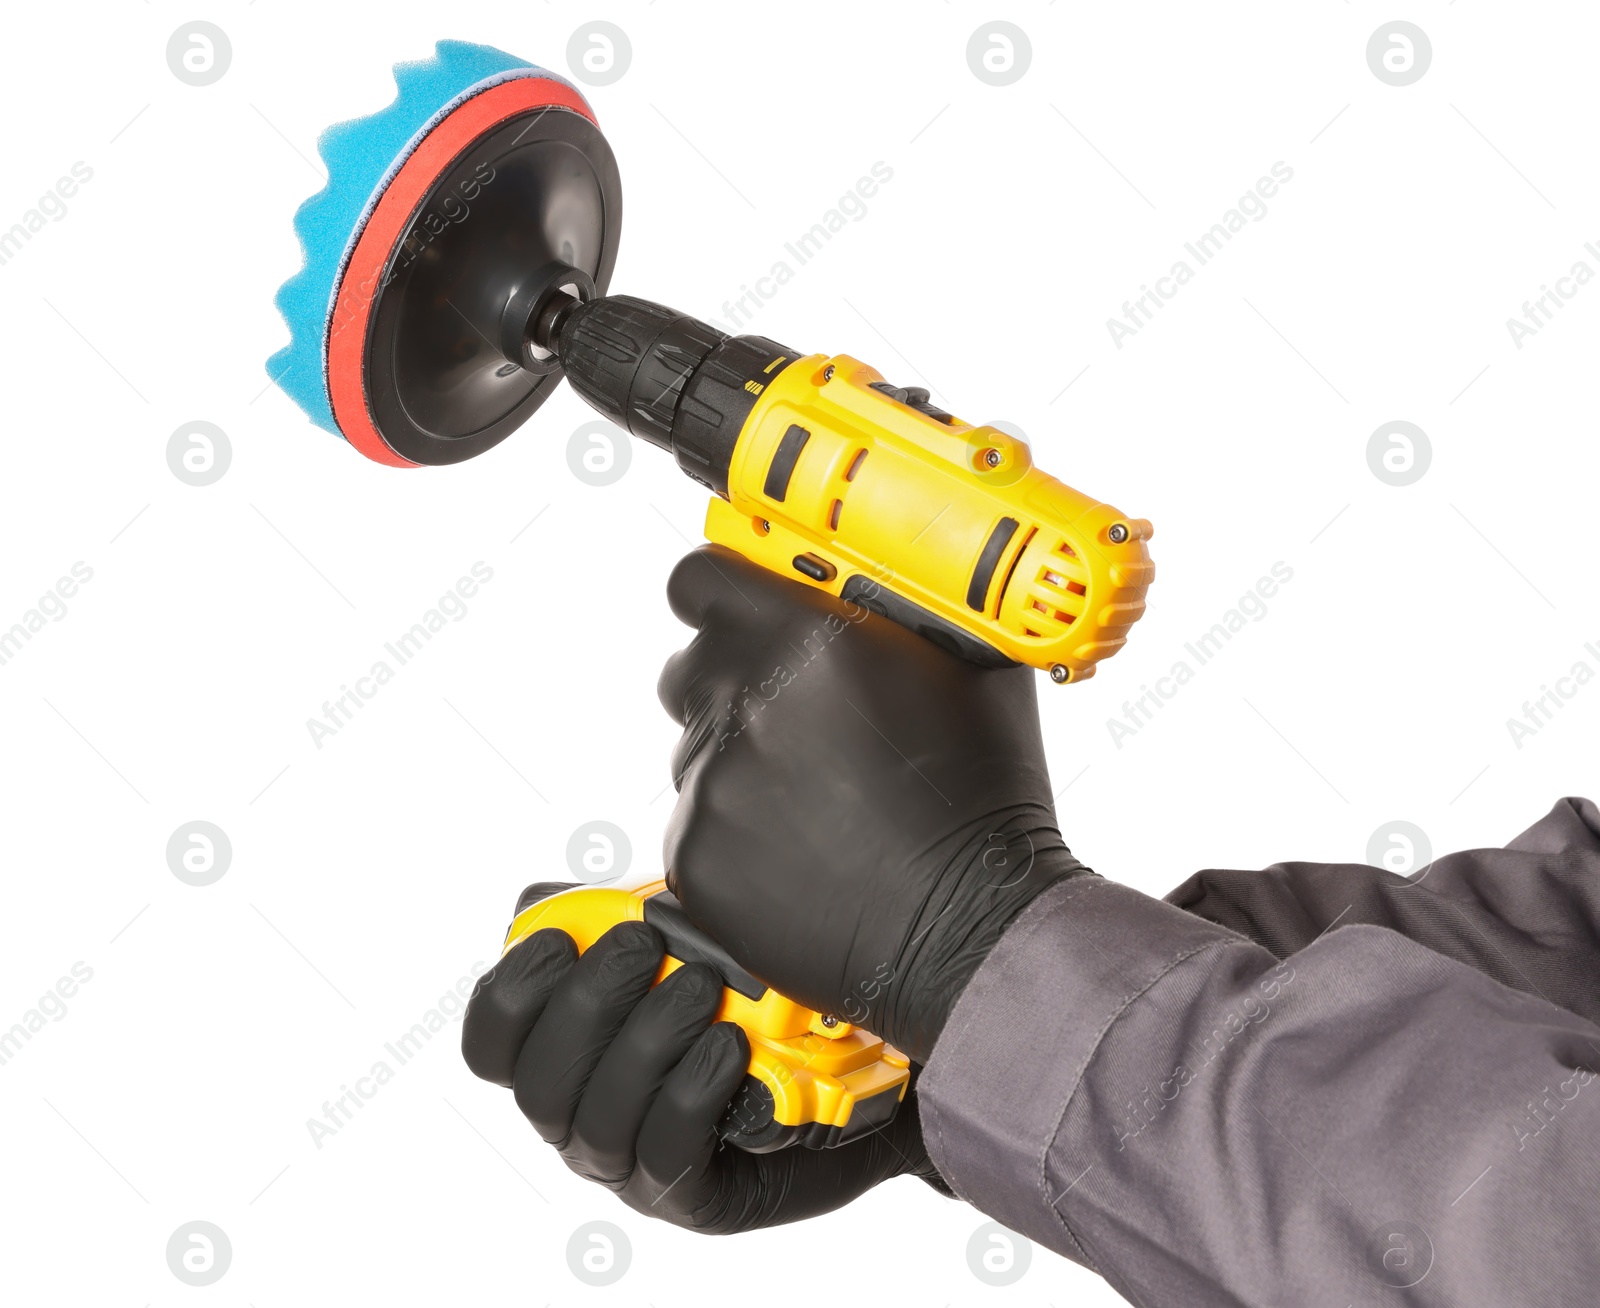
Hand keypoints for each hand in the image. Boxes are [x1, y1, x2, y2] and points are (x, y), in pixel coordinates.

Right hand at [461, 902, 942, 1231]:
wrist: (848, 1071)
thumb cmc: (745, 1002)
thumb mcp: (676, 943)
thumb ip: (611, 918)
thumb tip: (541, 895)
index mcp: (565, 1054)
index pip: (491, 1046)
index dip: (510, 994)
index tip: (557, 939)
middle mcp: (583, 1117)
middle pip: (541, 1082)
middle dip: (586, 1005)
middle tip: (640, 945)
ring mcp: (632, 1166)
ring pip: (603, 1118)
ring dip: (647, 1041)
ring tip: (700, 986)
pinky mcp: (691, 1196)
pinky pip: (669, 1153)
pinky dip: (692, 1091)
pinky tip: (728, 1045)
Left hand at [658, 546, 1090, 1063]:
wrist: (976, 930)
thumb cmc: (984, 805)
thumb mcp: (972, 669)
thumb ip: (902, 610)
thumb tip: (874, 578)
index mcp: (807, 641)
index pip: (701, 581)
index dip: (720, 593)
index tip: (737, 610)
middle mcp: (748, 704)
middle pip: (693, 668)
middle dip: (735, 685)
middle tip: (797, 723)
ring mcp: (715, 783)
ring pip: (698, 751)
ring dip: (742, 765)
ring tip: (821, 803)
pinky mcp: (697, 854)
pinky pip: (697, 823)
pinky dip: (736, 835)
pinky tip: (805, 852)